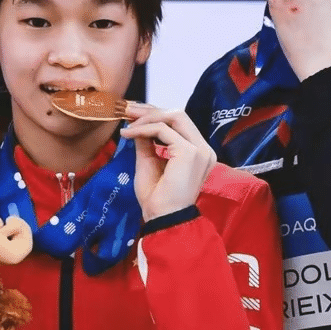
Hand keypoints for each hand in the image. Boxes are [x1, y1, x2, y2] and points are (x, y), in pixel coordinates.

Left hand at [120, 104, 215, 221]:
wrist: (163, 219)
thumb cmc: (157, 198)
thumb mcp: (148, 163)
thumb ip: (147, 142)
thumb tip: (137, 124)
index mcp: (198, 152)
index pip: (179, 123)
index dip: (156, 114)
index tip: (134, 114)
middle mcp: (203, 148)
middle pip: (178, 114)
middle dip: (151, 109)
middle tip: (128, 110)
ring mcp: (199, 150)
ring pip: (174, 116)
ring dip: (147, 117)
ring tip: (128, 123)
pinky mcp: (189, 152)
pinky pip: (163, 130)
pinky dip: (143, 129)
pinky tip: (128, 134)